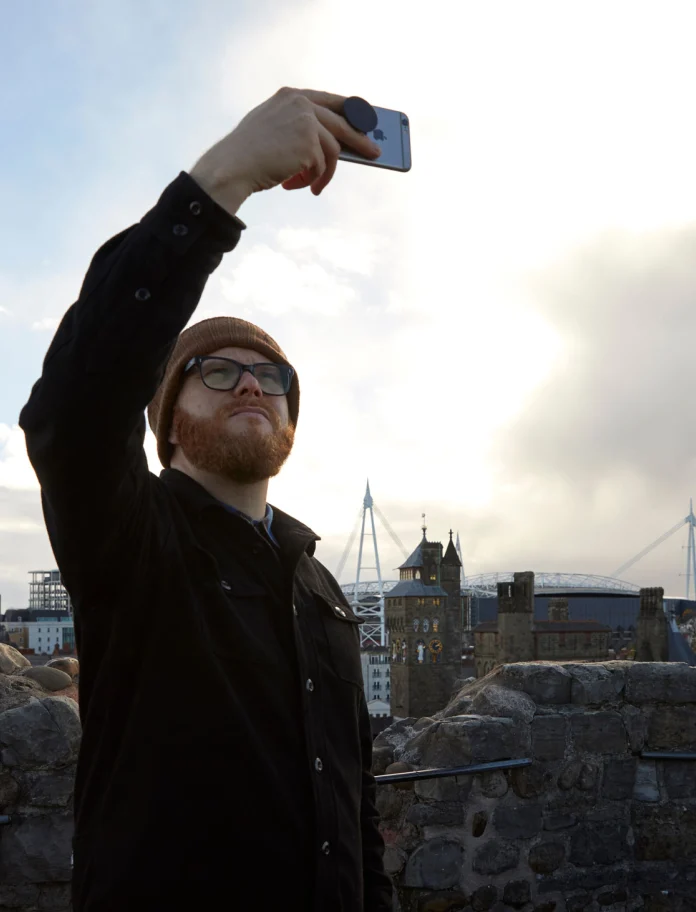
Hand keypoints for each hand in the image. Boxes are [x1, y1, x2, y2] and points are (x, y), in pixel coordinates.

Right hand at [189, 88, 381, 214]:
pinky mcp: (309, 144)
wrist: (232, 166)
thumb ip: (298, 128)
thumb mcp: (273, 129)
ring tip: (313, 187)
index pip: (330, 100)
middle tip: (376, 153)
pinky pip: (322, 167)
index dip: (350, 112)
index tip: (365, 122)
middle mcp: (301, 104)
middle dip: (360, 141)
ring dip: (324, 174)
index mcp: (291, 96)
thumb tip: (331, 146)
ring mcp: (306, 122)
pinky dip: (313, 180)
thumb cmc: (249, 154)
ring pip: (333, 151)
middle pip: (343, 123)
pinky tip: (295, 186)